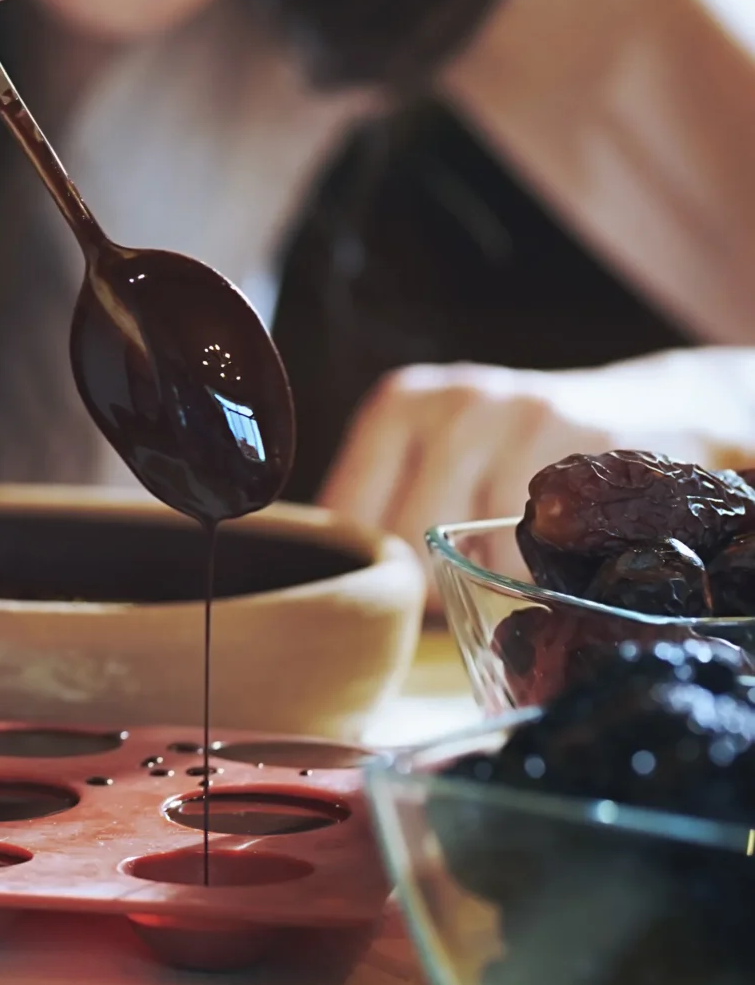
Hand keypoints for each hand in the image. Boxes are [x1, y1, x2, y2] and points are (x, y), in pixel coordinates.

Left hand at [318, 349, 754, 551]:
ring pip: (477, 551)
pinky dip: (542, 571)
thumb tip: (336, 578)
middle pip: (411, 538)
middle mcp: (453, 404)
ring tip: (516, 558)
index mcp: (399, 404)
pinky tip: (554, 551)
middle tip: (467, 581)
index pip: (349, 514)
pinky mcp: (585, 446)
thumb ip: (387, 496)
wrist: (649, 407)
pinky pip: (542, 548)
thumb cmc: (520, 448)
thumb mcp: (442, 447)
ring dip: (493, 579)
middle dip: (433, 580)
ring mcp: (521, 420)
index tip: (401, 579)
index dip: (374, 565)